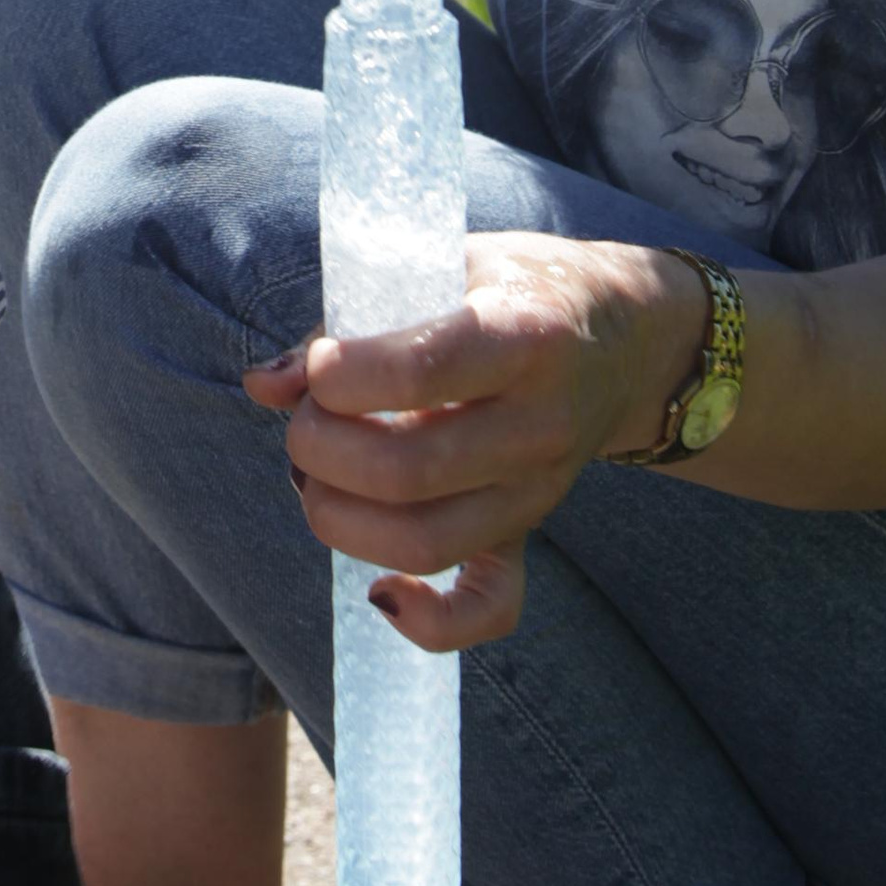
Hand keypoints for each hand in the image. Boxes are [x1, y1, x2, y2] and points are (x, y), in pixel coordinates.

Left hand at [243, 233, 709, 650]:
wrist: (620, 334)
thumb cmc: (508, 286)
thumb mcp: (442, 263)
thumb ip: (349, 316)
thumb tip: (266, 385)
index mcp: (523, 334)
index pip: (418, 372)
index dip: (340, 376)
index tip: (321, 364)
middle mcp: (539, 423)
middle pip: (407, 470)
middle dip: (319, 447)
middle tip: (306, 418)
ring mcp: (538, 490)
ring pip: (426, 542)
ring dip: (338, 516)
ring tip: (315, 472)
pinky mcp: (529, 534)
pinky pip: (490, 609)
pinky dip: (428, 621)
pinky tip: (378, 593)